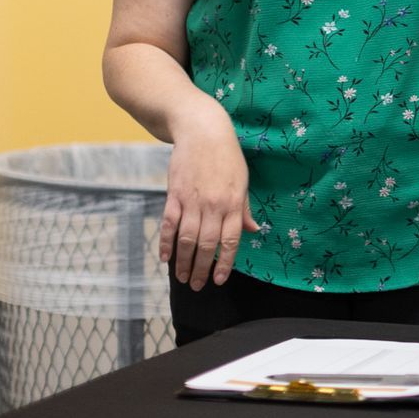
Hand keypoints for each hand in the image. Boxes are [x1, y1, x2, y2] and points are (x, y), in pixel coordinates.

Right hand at [160, 117, 255, 290]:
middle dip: (202, 269)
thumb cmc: (227, 156)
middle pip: (206, 245)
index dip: (225, 263)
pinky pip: (169, 224)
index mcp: (234, 203)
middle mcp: (214, 205)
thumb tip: (253, 231)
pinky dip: (166, 242)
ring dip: (183, 262)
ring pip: (186, 239)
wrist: (203, 131)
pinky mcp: (174, 194)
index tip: (218, 280)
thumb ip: (244, 209)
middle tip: (197, 286)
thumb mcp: (243, 181)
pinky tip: (165, 257)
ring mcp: (192, 200)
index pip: (230, 241)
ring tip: (182, 278)